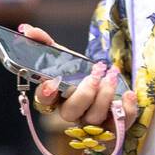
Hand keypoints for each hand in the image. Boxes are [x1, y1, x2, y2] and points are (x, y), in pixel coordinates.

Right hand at [18, 23, 137, 134]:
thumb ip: (44, 43)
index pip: (44, 101)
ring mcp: (91, 122)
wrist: (104, 83)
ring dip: (104, 96)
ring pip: (94, 117)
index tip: (51, 83)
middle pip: (71, 112)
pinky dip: (126, 110)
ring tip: (111, 76)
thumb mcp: (62, 56)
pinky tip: (127, 94)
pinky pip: (120, 124)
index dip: (46, 94)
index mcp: (55, 98)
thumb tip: (27, 29)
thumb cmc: (78, 73)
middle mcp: (72, 113)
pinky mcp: (113, 125)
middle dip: (84, 93)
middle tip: (95, 74)